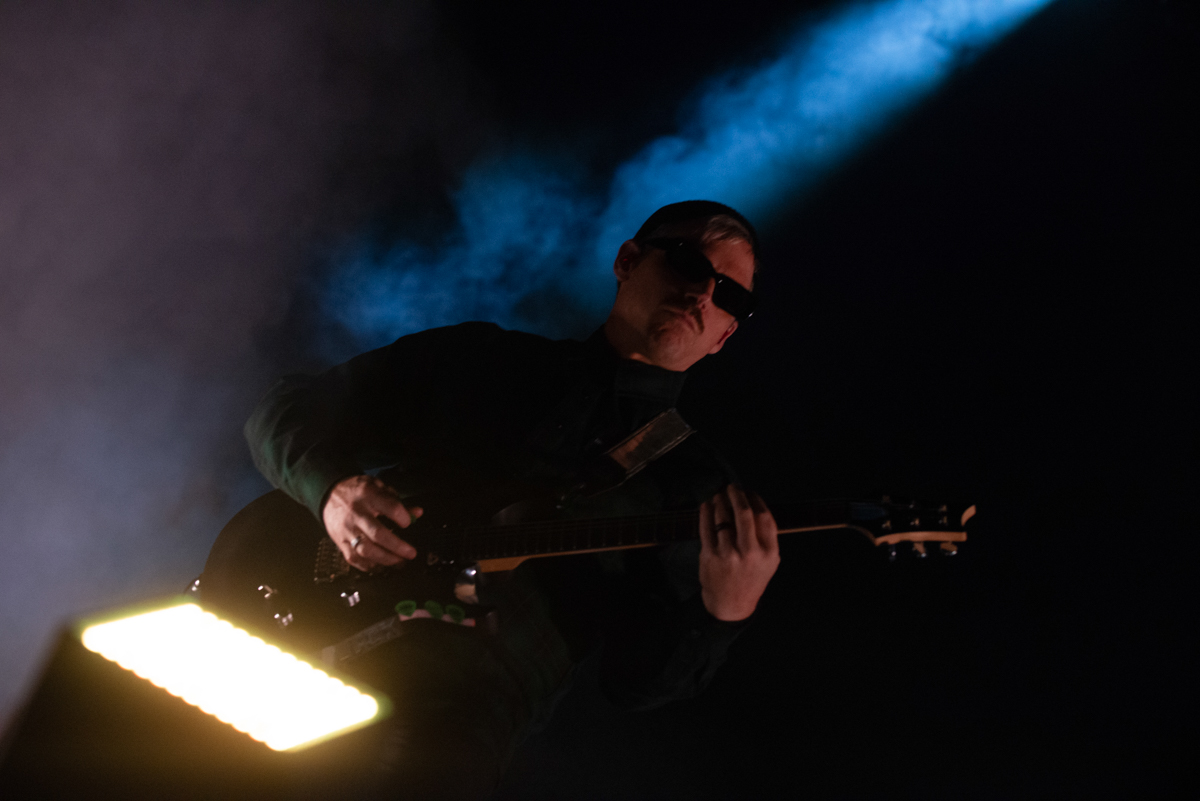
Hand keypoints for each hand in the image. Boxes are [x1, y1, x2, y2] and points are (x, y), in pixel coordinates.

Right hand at [322, 475, 421, 570]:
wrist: (329, 494)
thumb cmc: (358, 491)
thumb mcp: (378, 487)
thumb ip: (397, 501)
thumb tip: (416, 513)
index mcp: (368, 495)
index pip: (390, 507)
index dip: (402, 517)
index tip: (408, 523)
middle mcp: (356, 513)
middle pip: (378, 534)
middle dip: (397, 546)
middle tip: (411, 553)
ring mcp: (347, 530)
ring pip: (366, 550)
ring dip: (385, 559)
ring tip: (399, 561)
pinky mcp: (340, 542)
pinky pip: (354, 558)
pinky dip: (369, 565)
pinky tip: (380, 564)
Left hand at [698, 485, 780, 620]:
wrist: (731, 604)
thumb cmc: (751, 579)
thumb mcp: (770, 562)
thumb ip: (767, 537)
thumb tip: (755, 504)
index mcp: (768, 552)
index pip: (763, 516)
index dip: (755, 499)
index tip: (749, 492)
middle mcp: (750, 552)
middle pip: (744, 512)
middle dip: (736, 494)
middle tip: (731, 487)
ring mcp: (728, 554)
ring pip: (723, 517)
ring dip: (720, 501)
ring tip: (719, 496)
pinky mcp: (710, 556)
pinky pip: (706, 527)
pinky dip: (706, 512)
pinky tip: (707, 506)